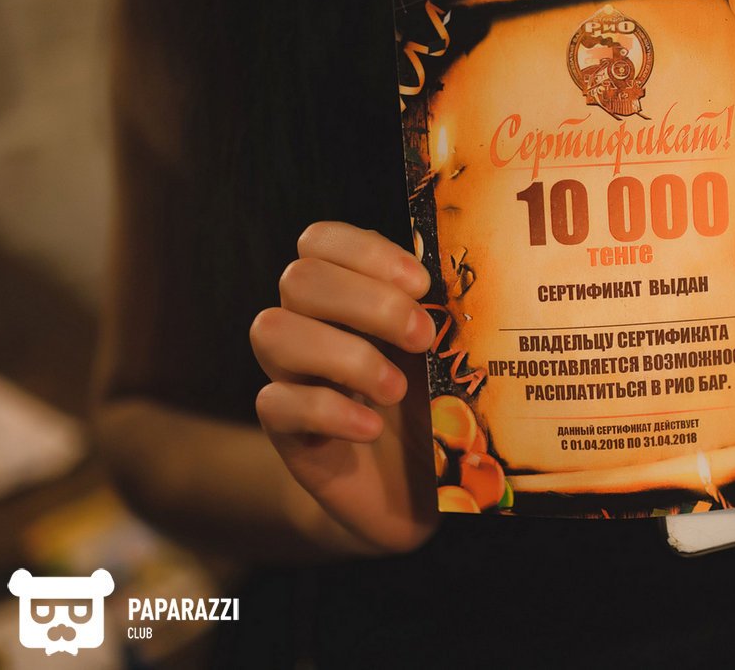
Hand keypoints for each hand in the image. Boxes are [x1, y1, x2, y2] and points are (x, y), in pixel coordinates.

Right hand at [249, 221, 438, 553]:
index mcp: (345, 297)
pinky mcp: (287, 433)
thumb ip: (443, 312)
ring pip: (271, 331)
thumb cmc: (437, 407)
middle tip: (424, 338)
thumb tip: (462, 273)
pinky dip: (330, 410)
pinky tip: (372, 428)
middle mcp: (309, 327)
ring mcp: (291, 377)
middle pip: (299, 279)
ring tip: (398, 390)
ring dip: (345, 354)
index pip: (319, 241)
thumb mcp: (445, 352)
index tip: (422, 284)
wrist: (423, 493)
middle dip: (369, 303)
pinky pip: (276, 403)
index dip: (365, 251)